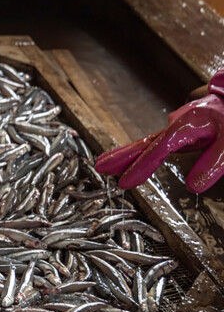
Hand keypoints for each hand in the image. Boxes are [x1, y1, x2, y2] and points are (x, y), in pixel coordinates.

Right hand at [95, 93, 223, 192]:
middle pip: (142, 143)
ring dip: (124, 154)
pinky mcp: (179, 131)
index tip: (125, 182)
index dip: (140, 167)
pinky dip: (139, 150)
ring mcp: (175, 128)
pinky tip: (131, 157)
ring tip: (104, 164)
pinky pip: (154, 142)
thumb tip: (193, 186)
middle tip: (99, 167)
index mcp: (186, 127)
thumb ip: (212, 164)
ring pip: (144, 142)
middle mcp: (175, 126)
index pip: (158, 151)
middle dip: (120, 156)